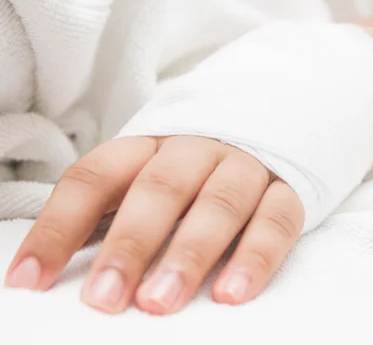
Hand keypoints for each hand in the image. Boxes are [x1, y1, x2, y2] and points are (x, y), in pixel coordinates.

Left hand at [4, 136, 303, 314]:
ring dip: (189, 253)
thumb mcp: (146, 180)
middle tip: (105, 297)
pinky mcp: (287, 190)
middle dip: (130, 244)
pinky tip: (233, 293)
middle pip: (160, 188)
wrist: (264, 127)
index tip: (30, 279)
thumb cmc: (192, 174)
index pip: (96, 177)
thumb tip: (51, 275)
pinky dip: (256, 256)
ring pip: (219, 203)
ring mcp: (245, 167)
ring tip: (160, 301)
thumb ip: (110, 217)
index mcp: (150, 146)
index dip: (59, 227)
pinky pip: (276, 220)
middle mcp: (197, 150)